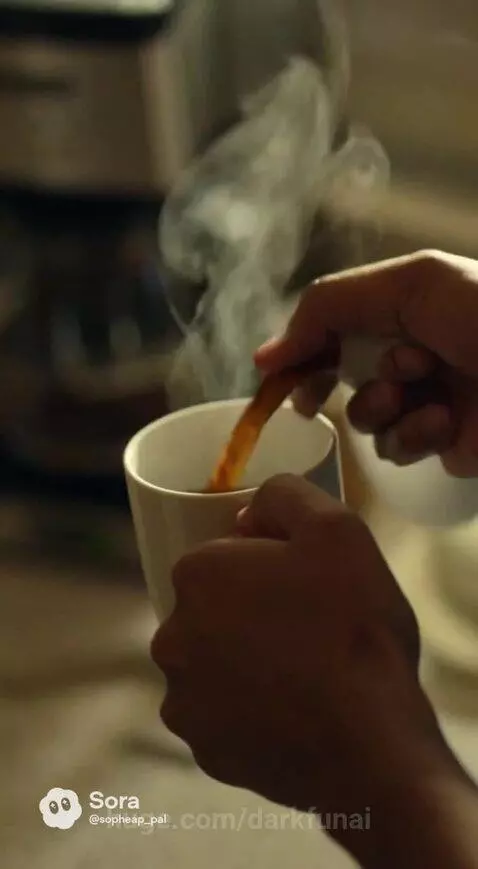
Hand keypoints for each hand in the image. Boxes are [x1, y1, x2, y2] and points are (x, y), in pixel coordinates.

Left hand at [151, 476, 466, 865]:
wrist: (369, 742)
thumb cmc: (352, 626)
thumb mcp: (337, 529)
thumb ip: (284, 496)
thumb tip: (246, 516)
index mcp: (197, 575)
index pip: (225, 556)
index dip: (268, 566)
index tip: (306, 586)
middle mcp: (171, 635)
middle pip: (213, 610)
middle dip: (250, 613)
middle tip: (307, 630)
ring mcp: (182, 699)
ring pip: (213, 664)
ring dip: (244, 663)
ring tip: (301, 676)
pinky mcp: (201, 749)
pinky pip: (222, 716)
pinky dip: (247, 712)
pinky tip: (289, 713)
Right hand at [256, 250, 477, 476]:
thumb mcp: (407, 285)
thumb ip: (328, 308)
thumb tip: (264, 357)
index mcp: (401, 310)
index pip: (332, 329)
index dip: (302, 351)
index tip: (278, 374)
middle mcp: (407, 354)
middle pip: (338, 376)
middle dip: (329, 383)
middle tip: (312, 397)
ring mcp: (422, 401)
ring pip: (362, 417)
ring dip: (379, 405)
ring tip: (414, 391)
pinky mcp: (438, 444)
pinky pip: (396, 448)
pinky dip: (413, 434)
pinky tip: (443, 421)